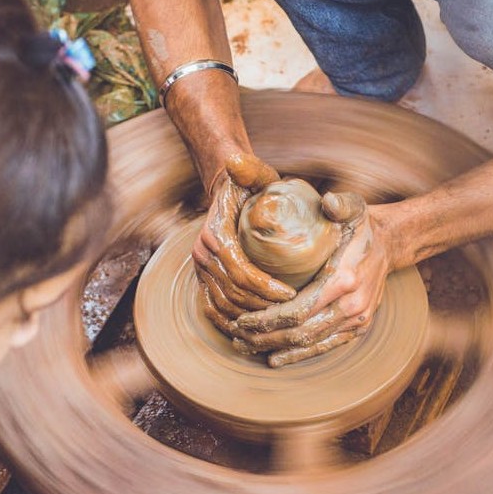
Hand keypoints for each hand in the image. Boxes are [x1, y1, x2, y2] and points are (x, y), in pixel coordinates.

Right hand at [193, 153, 296, 332]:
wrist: (226, 190)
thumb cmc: (248, 184)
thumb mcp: (253, 174)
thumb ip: (250, 169)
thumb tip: (237, 161)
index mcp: (214, 235)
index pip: (241, 271)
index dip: (265, 288)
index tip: (292, 294)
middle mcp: (201, 254)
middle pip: (233, 294)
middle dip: (263, 308)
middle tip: (292, 313)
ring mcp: (200, 269)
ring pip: (223, 306)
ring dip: (250, 318)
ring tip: (278, 322)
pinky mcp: (202, 279)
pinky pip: (212, 309)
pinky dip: (230, 323)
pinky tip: (251, 332)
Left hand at [231, 192, 393, 366]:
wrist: (390, 244)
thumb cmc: (362, 226)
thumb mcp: (354, 207)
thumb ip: (340, 204)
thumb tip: (328, 201)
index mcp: (344, 279)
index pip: (299, 310)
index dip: (268, 319)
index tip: (242, 318)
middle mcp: (352, 306)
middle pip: (300, 332)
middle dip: (265, 337)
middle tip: (236, 336)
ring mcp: (357, 320)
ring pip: (310, 343)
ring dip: (277, 348)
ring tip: (247, 346)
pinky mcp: (358, 328)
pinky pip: (326, 347)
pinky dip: (299, 355)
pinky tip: (276, 358)